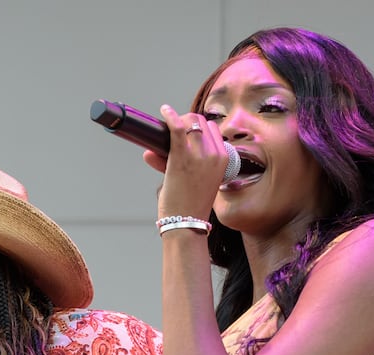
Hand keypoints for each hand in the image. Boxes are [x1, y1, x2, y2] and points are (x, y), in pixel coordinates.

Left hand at [154, 104, 226, 221]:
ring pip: (190, 122)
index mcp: (224, 159)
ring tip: (166, 127)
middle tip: (173, 131)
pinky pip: (178, 128)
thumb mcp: (193, 181)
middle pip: (201, 122)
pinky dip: (170, 117)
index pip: (212, 130)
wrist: (187, 224)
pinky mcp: (183, 158)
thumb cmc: (189, 205)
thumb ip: (172, 163)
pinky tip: (164, 111)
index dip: (197, 128)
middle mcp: (215, 154)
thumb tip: (149, 151)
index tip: (185, 132)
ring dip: (176, 122)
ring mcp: (200, 155)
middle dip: (186, 122)